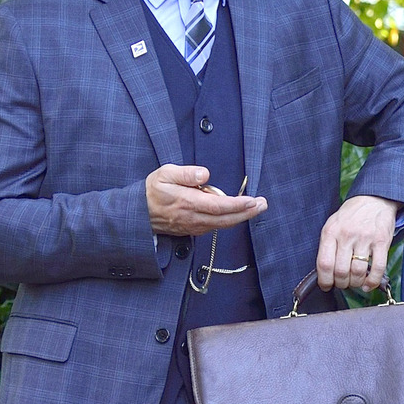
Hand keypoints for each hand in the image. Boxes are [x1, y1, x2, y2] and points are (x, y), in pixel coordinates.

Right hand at [146, 164, 266, 236]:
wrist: (140, 214)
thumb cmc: (153, 190)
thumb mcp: (165, 173)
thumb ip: (186, 173)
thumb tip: (205, 173)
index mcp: (188, 203)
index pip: (218, 206)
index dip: (237, 204)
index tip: (252, 200)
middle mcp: (193, 218)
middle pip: (226, 219)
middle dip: (247, 212)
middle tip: (263, 204)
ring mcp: (194, 226)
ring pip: (223, 224)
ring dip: (242, 217)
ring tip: (257, 207)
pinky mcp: (194, 229)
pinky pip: (216, 226)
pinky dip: (230, 220)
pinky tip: (239, 213)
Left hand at [316, 194, 399, 290]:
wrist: (374, 198)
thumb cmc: (352, 215)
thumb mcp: (333, 224)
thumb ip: (328, 245)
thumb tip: (325, 272)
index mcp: (331, 232)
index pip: (324, 263)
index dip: (324, 280)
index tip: (326, 286)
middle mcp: (346, 235)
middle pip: (340, 271)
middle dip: (341, 283)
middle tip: (343, 283)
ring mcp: (365, 238)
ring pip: (357, 272)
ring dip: (355, 283)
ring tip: (355, 282)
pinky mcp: (381, 242)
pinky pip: (377, 268)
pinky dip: (372, 281)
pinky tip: (368, 284)